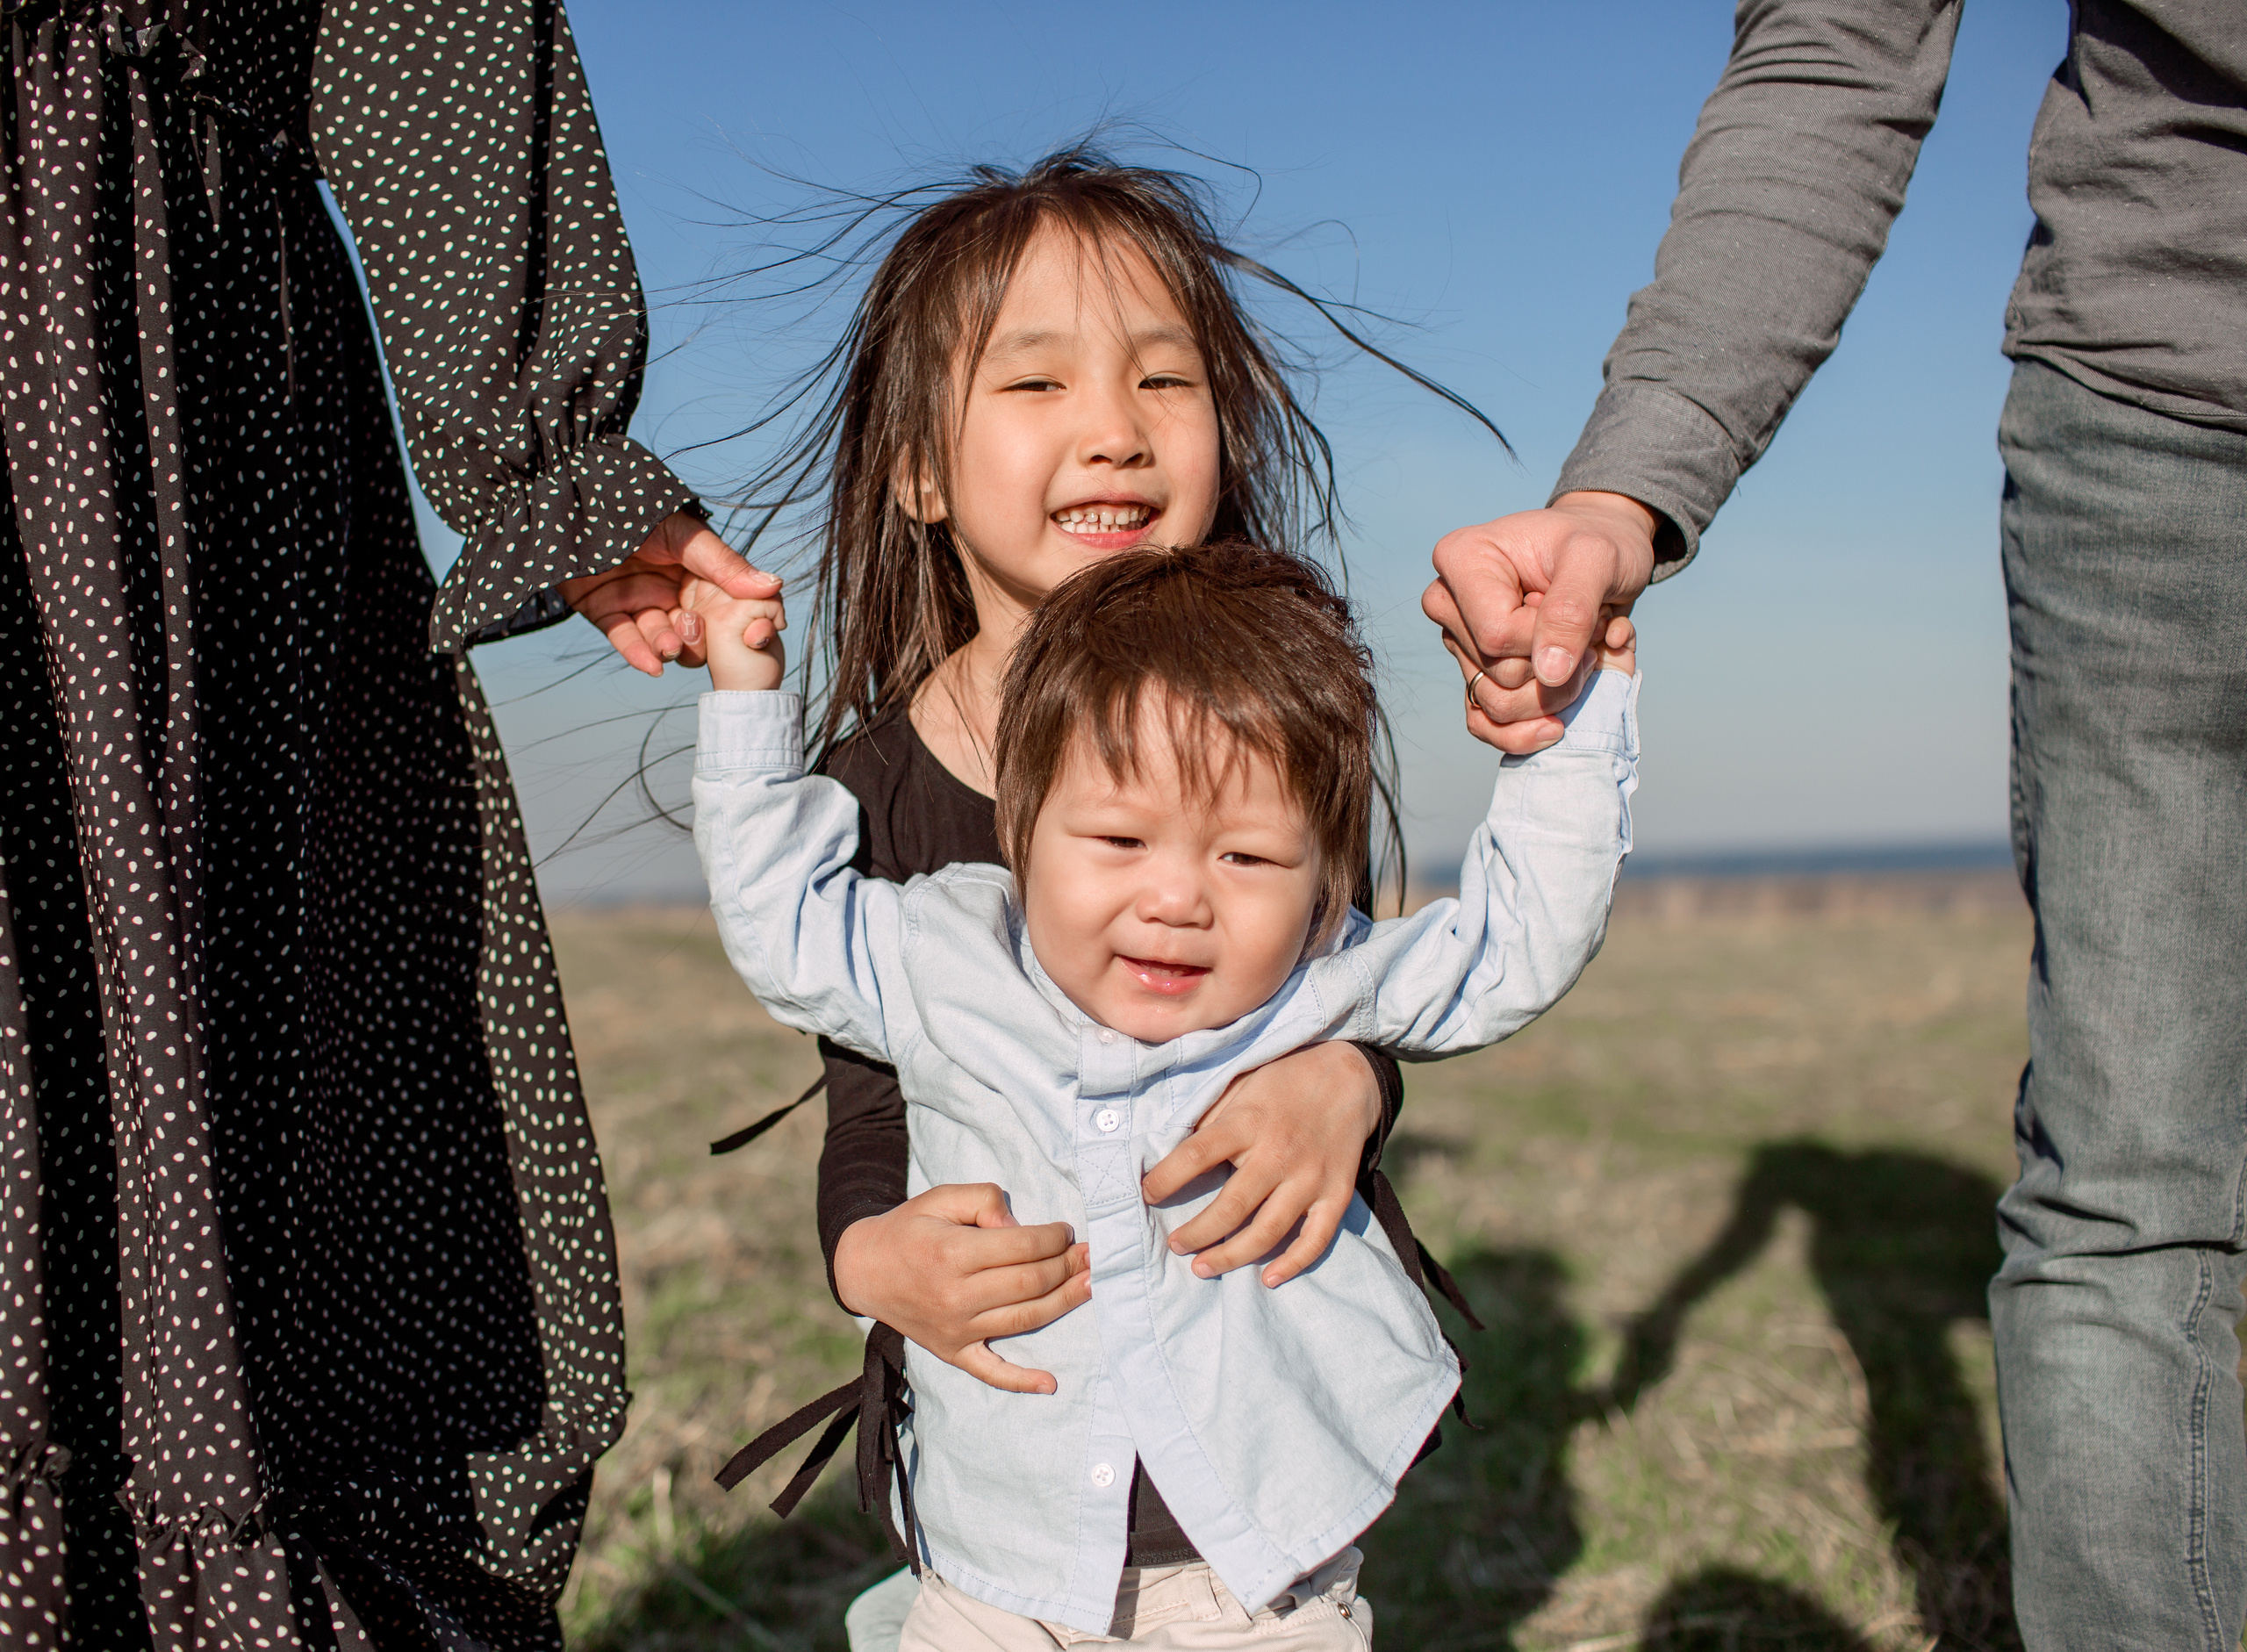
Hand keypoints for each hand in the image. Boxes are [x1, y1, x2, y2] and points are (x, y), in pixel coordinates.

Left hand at [560, 510, 779, 675]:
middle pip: (690, 629)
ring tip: (668, 648)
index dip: (732, 623)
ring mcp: (636, 600)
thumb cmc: (635, 506)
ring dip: (665, 646)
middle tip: (689, 632)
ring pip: (657, 636)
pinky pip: (624, 638)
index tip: (747, 637)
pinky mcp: (603, 610)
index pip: (719, 607)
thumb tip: (774, 585)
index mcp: (693, 571)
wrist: (574, 498)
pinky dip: (636, 653)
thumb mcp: (686, 535)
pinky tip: (651, 665)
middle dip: (693, 639)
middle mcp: (667, 589)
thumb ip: (725, 565)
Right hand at [832, 1183, 1090, 1394]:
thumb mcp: (940, 1198)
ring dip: (1064, 1303)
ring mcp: (956, 1329)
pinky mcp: (953, 1351)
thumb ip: (983, 1201)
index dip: (1054, 1238)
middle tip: (1092, 1255)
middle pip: (1030, 1284)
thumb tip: (1019, 1227)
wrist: (864, 1270)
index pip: (1022, 1247)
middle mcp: (956, 1296)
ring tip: (1091, 1286)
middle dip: (1068, 1266)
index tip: (1067, 1231)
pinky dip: (1021, 1381)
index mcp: (953, 1253)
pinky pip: (991, 1372)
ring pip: (1024, 1320)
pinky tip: (1051, 1383)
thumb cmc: (910, 1228)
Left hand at [1140, 1042, 1382, 1288]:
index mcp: (1248, 1122)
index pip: (1196, 1156)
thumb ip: (1211, 1119)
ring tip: (1202, 1267)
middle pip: (1231, 1207)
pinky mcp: (1337, 1194)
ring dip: (1231, 1256)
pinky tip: (1268, 1278)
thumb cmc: (1283, 1082)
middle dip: (1196, 1233)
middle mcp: (1279, 1153)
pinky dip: (1293, 1263)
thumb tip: (1172, 1152)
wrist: (1348, 1077)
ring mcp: (1310, 1177)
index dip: (1166, 1179)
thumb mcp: (1240, 1086)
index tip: (1147, 1194)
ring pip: (1267, 1231)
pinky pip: (1316, 1239)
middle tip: (1175, 1245)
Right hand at [1423, 490, 1657, 753]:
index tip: (1584, 609)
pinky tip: (1557, 723)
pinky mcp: (1475, 672)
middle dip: (1562, 667)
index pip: (1497, 635)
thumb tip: (1549, 674)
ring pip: (1499, 705)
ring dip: (1557, 694)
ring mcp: (1458, 642)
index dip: (1550, 639)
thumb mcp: (1600, 559)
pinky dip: (1525, 731)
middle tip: (1593, 629)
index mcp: (1461, 559)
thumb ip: (1572, 609)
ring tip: (1584, 651)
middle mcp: (1448, 602)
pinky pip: (1485, 724)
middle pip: (1500, 675)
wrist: (1606, 554)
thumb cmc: (1601, 543)